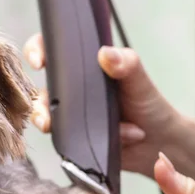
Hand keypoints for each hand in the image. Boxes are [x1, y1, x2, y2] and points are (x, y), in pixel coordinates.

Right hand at [23, 33, 181, 177]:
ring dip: (55, 127)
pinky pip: (67, 142)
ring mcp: (70, 117)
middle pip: (42, 92)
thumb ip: (126, 64)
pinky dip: (88, 142)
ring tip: (67, 131)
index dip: (37, 51)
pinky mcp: (73, 140)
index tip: (39, 61)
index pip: (53, 52)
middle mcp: (71, 91)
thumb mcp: (139, 80)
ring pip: (47, 120)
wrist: (157, 141)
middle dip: (39, 106)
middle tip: (46, 117)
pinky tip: (117, 137)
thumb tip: (105, 54)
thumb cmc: (147, 103)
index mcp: (84, 68)